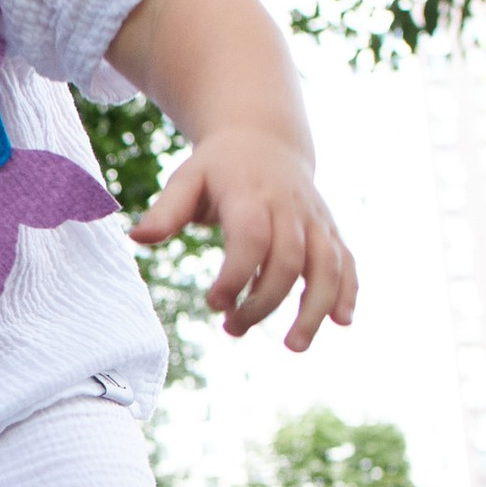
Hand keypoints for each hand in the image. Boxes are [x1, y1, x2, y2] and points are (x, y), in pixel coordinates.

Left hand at [132, 131, 356, 346]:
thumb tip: (138, 238)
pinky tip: (342, 322)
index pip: (251, 238)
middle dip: (264, 302)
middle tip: (233, 329)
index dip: (236, 275)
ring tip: (294, 347)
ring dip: (314, 308)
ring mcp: (314, 219)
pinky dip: (347, 291)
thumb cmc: (217, 168)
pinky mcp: (329, 230)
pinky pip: (345, 261)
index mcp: (251, 194)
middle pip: (288, 260)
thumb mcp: (187, 179)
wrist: (264, 140)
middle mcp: (289, 206)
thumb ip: (166, 210)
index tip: (213, 303)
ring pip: (326, 264)